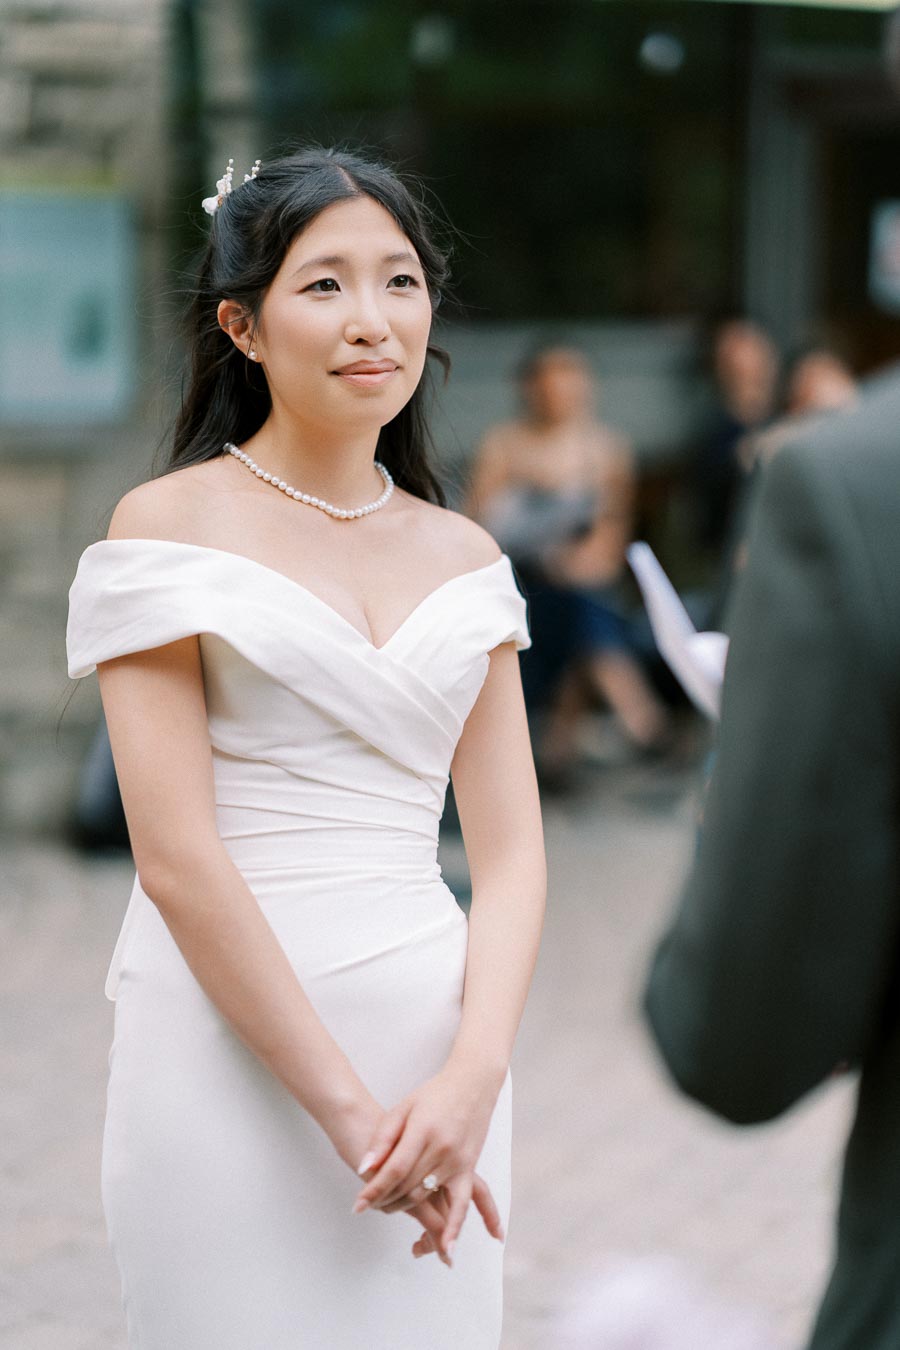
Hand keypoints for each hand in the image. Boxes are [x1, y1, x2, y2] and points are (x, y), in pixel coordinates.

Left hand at [351, 1063, 503, 1255]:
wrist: (472, 1085)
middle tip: (367, 1206)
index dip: (374, 1190)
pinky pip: (463, 1204)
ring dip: (406, 1210)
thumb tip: (365, 1168)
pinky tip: (446, 1249)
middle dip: (385, 1200)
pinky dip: (455, 1228)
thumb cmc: (434, 1094)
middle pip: (408, 1187)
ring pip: (428, 1196)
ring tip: (388, 1213)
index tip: (358, 1205)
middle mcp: (442, 1149)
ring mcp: (458, 1161)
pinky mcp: (469, 1169)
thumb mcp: (403, 1108)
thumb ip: (383, 1138)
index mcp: (424, 1131)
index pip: (394, 1170)